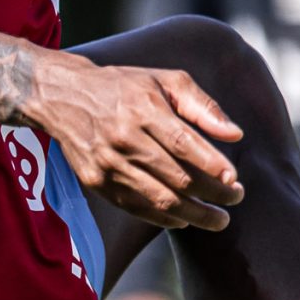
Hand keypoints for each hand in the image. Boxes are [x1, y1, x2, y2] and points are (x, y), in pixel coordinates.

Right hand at [26, 49, 243, 229]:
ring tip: (218, 219)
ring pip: (159, 200)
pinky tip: (185, 218)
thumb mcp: (165, 80)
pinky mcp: (97, 182)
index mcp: (143, 108)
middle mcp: (124, 138)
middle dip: (213, 194)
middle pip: (177, 178)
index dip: (212, 165)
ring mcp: (109, 164)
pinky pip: (138, 208)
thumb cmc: (124, 86)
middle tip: (235, 198)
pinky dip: (166, 218)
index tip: (234, 180)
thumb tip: (236, 134)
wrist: (63, 97)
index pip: (183, 144)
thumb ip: (202, 105)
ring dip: (195, 215)